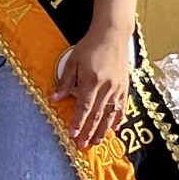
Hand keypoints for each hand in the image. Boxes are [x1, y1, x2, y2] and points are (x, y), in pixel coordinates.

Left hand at [53, 27, 132, 149]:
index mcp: (92, 81)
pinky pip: (122, 106)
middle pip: (97, 114)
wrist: (112, 34)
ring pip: (110, 114)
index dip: (78, 123)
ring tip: (97, 141)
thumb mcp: (72, 62)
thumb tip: (54, 99)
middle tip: (82, 145)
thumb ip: (64, 82)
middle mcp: (107, 87)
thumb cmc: (90, 46)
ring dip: (103, 129)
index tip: (72, 135)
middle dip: (89, 131)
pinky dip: (118, 118)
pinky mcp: (125, 86)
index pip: (84, 107)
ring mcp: (118, 87)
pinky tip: (114, 128)